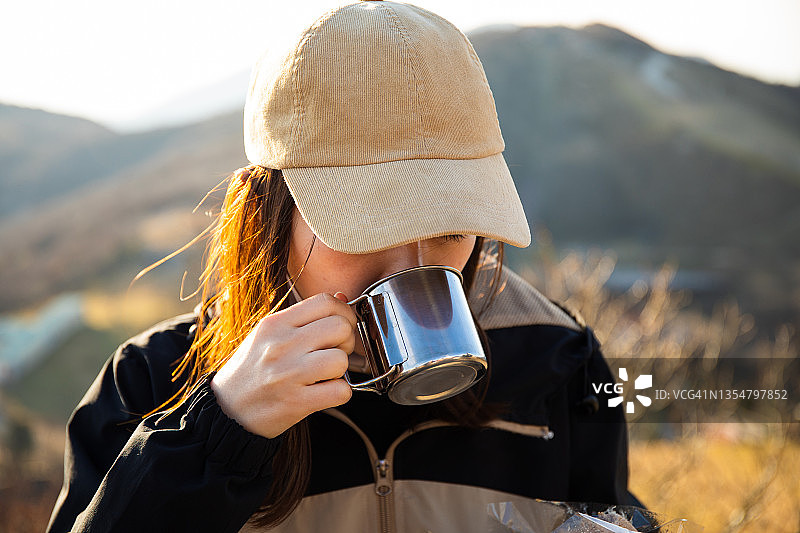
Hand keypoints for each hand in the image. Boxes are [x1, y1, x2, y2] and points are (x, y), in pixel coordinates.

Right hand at [210, 292, 355, 437]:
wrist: (225, 410)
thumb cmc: (251, 371)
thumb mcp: (268, 335)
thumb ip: (304, 317)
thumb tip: (342, 297)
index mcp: (276, 324)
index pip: (326, 302)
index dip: (344, 313)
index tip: (340, 328)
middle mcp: (281, 344)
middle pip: (340, 327)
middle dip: (346, 341)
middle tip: (334, 353)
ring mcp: (288, 373)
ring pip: (341, 359)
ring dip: (341, 370)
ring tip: (326, 374)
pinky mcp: (295, 402)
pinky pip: (340, 391)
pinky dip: (339, 393)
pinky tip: (324, 392)